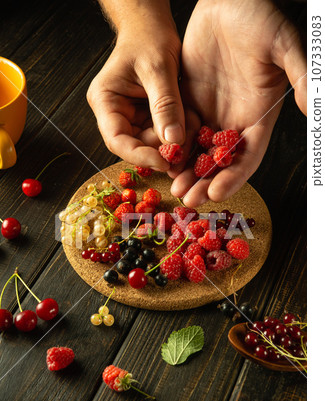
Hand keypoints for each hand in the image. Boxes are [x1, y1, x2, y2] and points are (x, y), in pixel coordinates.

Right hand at [87, 23, 184, 170]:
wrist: (151, 26)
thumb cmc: (148, 38)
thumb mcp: (158, 69)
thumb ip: (165, 105)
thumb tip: (173, 141)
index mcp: (106, 102)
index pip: (117, 140)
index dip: (139, 155)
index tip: (165, 161)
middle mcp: (116, 114)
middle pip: (135, 145)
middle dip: (161, 150)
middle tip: (186, 150)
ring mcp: (132, 117)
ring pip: (152, 143)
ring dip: (174, 141)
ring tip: (192, 128)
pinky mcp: (148, 117)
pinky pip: (163, 133)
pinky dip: (178, 131)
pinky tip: (192, 123)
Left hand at [171, 0, 306, 205]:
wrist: (227, 1)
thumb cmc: (259, 19)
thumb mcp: (283, 44)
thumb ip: (299, 74)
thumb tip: (312, 104)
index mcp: (257, 116)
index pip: (247, 156)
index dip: (234, 177)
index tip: (217, 192)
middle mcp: (234, 121)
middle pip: (220, 162)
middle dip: (205, 183)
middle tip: (189, 199)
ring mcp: (210, 114)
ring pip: (198, 152)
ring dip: (187, 172)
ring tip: (174, 188)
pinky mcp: (189, 104)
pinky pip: (179, 132)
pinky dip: (173, 149)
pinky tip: (162, 161)